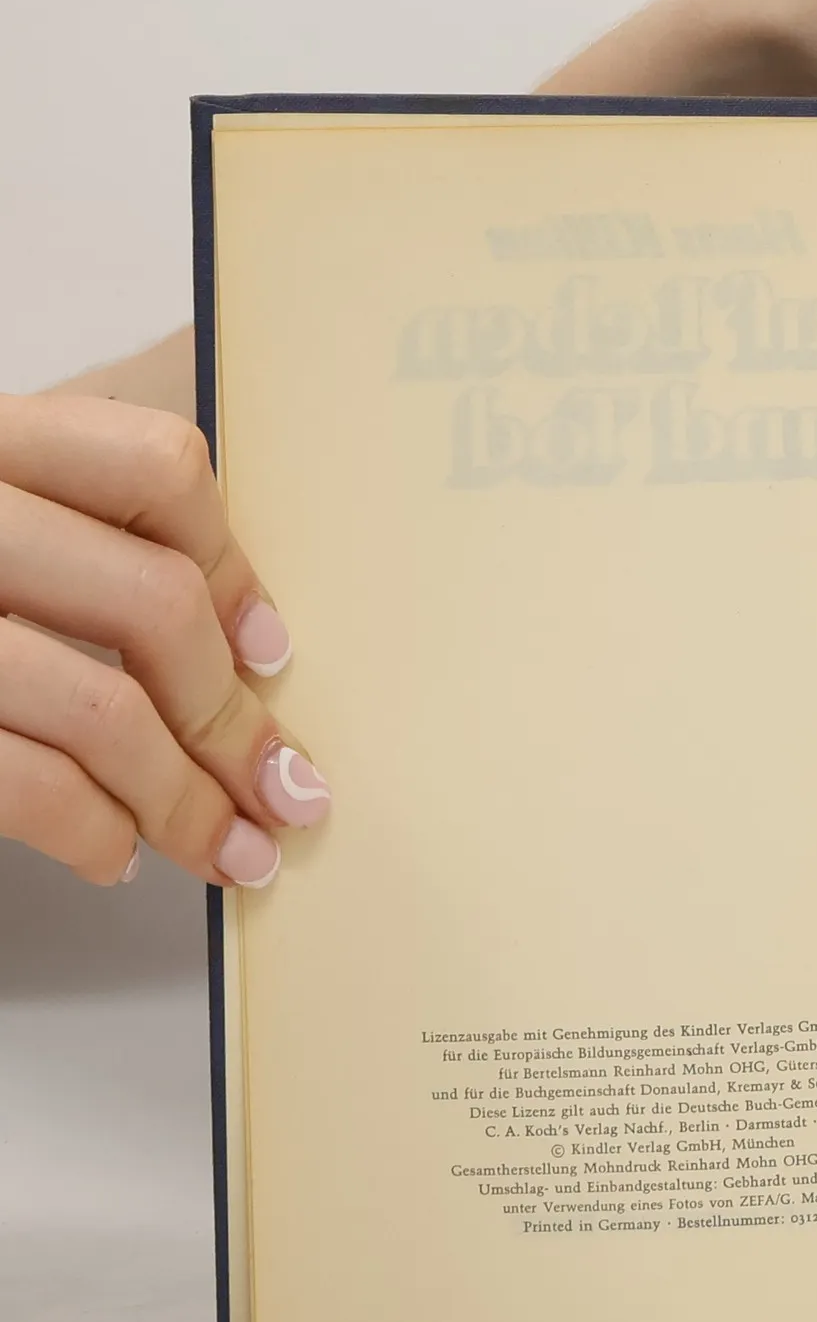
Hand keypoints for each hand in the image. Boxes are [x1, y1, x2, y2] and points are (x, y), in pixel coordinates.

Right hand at [0, 394, 329, 888]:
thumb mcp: (3, 527)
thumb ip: (83, 538)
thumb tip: (249, 641)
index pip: (156, 467)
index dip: (236, 569)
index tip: (270, 651)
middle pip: (155, 604)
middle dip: (234, 721)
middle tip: (283, 790)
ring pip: (105, 709)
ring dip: (188, 804)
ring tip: (230, 848)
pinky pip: (32, 782)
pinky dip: (98, 834)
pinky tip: (116, 855)